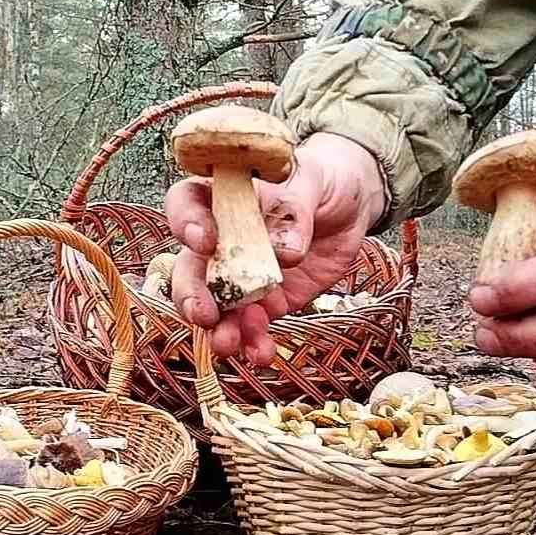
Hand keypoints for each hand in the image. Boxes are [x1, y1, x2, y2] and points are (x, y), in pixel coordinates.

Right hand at [165, 133, 385, 364]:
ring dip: (217, 328)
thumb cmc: (323, 181)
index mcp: (224, 197)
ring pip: (216, 306)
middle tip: (203, 313)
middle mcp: (222, 239)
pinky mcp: (266, 302)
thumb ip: (295, 208)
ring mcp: (241, 275)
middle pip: (190, 267)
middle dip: (191, 294)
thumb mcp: (312, 181)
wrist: (349, 210)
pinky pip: (251, 326)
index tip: (204, 242)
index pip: (187, 204)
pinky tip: (261, 353)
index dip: (186, 222)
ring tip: (228, 344)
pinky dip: (253, 343)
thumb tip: (287, 250)